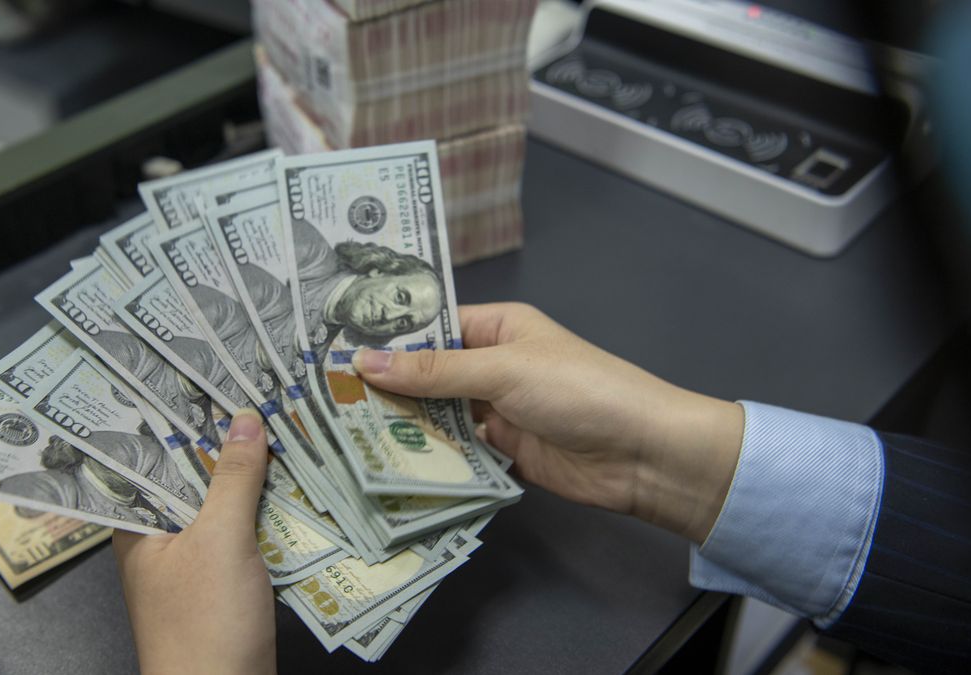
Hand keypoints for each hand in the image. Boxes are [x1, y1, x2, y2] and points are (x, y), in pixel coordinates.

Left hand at [114, 409, 275, 674]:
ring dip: (246, 473)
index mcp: (136, 523)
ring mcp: (189, 562)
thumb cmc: (204, 625)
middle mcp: (157, 538)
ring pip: (217, 503)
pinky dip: (261, 509)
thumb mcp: (220, 541)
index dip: (177, 415)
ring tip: (277, 421)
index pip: (149, 454)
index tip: (205, 373)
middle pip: (189, 475)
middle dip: (221, 439)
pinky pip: (239, 532)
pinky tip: (289, 484)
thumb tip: (245, 419)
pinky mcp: (221, 582)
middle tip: (253, 386)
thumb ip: (232, 478)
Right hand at [353, 303, 742, 543]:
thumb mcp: (503, 371)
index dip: (387, 338)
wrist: (642, 453)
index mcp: (498, 327)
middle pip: (429, 374)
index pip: (432, 326)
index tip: (334, 349)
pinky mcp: (504, 451)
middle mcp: (494, 365)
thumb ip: (433, 372)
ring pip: (439, 416)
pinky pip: (457, 452)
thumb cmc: (580, 390)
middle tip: (327, 398)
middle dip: (388, 387)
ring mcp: (499, 410)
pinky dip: (431, 459)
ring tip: (345, 433)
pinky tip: (389, 465)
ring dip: (405, 426)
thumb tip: (364, 362)